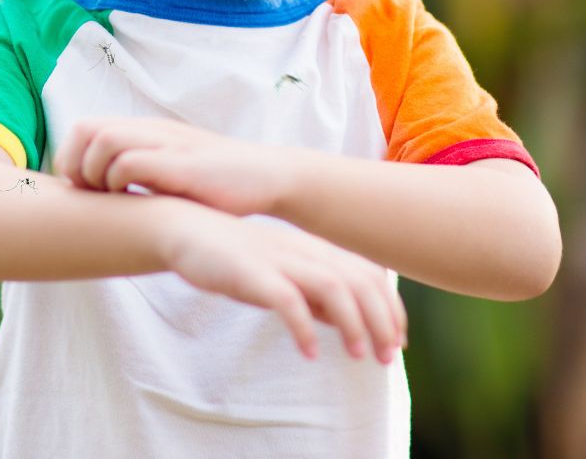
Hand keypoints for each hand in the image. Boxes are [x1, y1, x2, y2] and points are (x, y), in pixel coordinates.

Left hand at [53, 117, 294, 215]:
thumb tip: (101, 197)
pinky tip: (134, 202)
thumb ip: (142, 173)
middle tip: (89, 195)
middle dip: (75, 165)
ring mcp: (169, 144)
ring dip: (96, 173)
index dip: (70, 157)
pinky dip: (121, 182)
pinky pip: (133, 162)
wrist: (269, 176)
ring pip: (106, 141)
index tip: (81, 189)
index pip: (85, 127)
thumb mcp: (173, 172)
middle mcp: (154, 131)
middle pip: (87, 129)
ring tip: (111, 198)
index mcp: (147, 131)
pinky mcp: (183, 165)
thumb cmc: (219, 183)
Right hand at [156, 198, 407, 363]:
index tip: (398, 340)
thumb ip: (314, 295)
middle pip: (358, 280)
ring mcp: (279, 258)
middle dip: (380, 319)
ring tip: (359, 355)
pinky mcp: (252, 271)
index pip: (367, 274)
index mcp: (315, 250)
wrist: (187, 229)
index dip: (389, 307)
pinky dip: (302, 325)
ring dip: (351, 322)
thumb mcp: (284, 276)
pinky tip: (308, 352)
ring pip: (331, 285)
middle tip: (388, 357)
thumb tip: (345, 321)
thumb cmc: (238, 258)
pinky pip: (286, 298)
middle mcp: (304, 250)